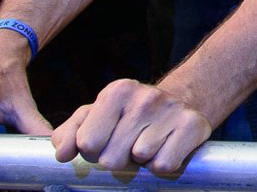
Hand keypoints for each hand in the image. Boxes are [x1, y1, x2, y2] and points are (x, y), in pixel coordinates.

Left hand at [52, 79, 211, 176]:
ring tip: (148, 144)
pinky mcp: (193, 125)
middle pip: (112, 157)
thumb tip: (62, 154)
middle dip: (117, 158)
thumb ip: (69, 133)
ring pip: (140, 159)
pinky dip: (162, 164)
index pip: (87, 142)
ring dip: (141, 160)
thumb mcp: (96, 115)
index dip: (92, 151)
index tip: (104, 141)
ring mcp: (171, 110)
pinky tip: (165, 148)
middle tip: (128, 145)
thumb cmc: (129, 114)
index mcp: (117, 91)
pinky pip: (164, 165)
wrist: (181, 102)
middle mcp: (145, 96)